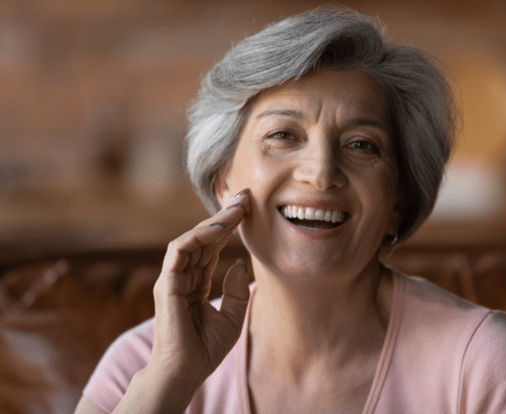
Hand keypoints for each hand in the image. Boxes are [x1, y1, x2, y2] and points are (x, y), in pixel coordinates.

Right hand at [149, 188, 250, 392]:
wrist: (186, 372)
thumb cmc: (206, 349)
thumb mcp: (233, 317)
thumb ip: (236, 290)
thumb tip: (239, 263)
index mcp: (196, 283)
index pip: (212, 248)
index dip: (229, 228)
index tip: (248, 208)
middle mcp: (183, 276)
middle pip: (205, 238)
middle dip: (225, 215)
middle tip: (245, 196)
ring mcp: (173, 278)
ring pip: (192, 238)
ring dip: (215, 221)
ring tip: (238, 207)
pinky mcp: (167, 283)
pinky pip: (180, 250)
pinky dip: (199, 236)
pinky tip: (221, 227)